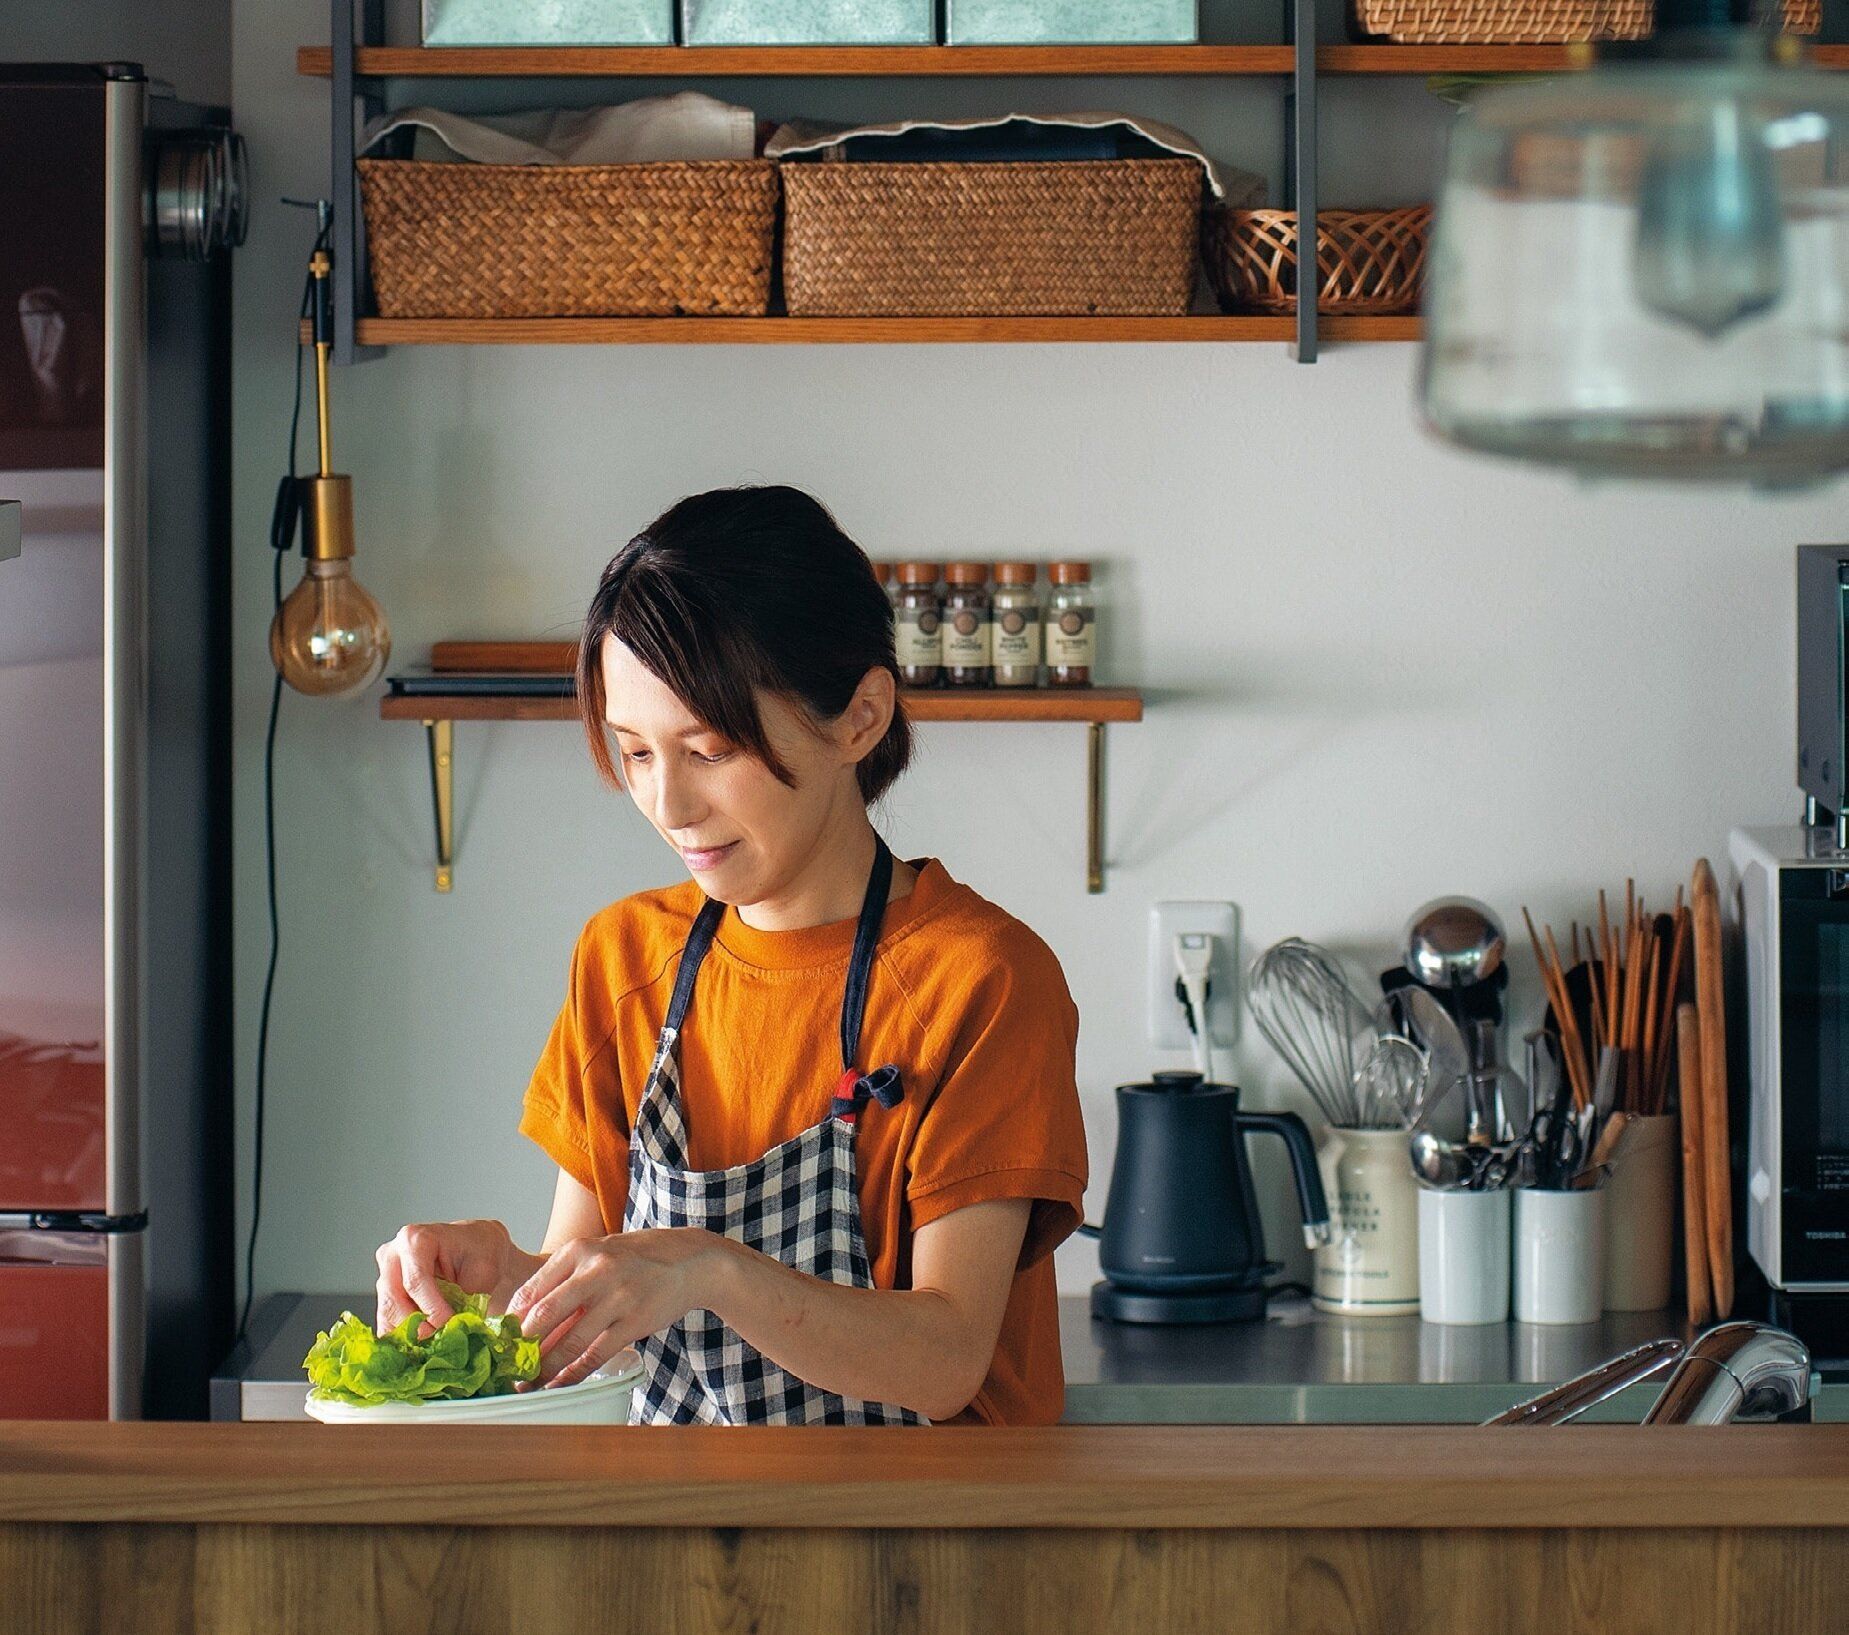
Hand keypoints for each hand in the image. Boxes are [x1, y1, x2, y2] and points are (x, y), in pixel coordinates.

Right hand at [375, 1218, 540, 1338]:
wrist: (478, 1248)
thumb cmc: (482, 1251)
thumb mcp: (484, 1269)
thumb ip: (468, 1298)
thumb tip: (456, 1329)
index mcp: (415, 1239)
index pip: (415, 1281)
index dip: (431, 1309)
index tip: (449, 1326)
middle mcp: (392, 1256)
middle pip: (394, 1301)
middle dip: (417, 1328)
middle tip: (439, 1344)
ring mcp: (385, 1277)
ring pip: (387, 1316)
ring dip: (408, 1337)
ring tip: (431, 1351)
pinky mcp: (386, 1297)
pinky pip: (388, 1323)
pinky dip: (404, 1339)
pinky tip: (422, 1350)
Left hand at [507, 1228, 723, 1387]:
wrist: (690, 1260)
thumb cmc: (636, 1259)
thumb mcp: (598, 1255)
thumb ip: (565, 1283)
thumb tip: (528, 1322)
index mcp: (579, 1250)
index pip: (532, 1289)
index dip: (512, 1321)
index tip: (501, 1341)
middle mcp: (597, 1270)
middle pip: (544, 1315)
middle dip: (522, 1347)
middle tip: (508, 1367)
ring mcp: (618, 1296)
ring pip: (569, 1341)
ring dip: (544, 1368)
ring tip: (529, 1382)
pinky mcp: (635, 1321)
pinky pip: (595, 1354)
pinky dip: (573, 1374)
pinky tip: (560, 1383)